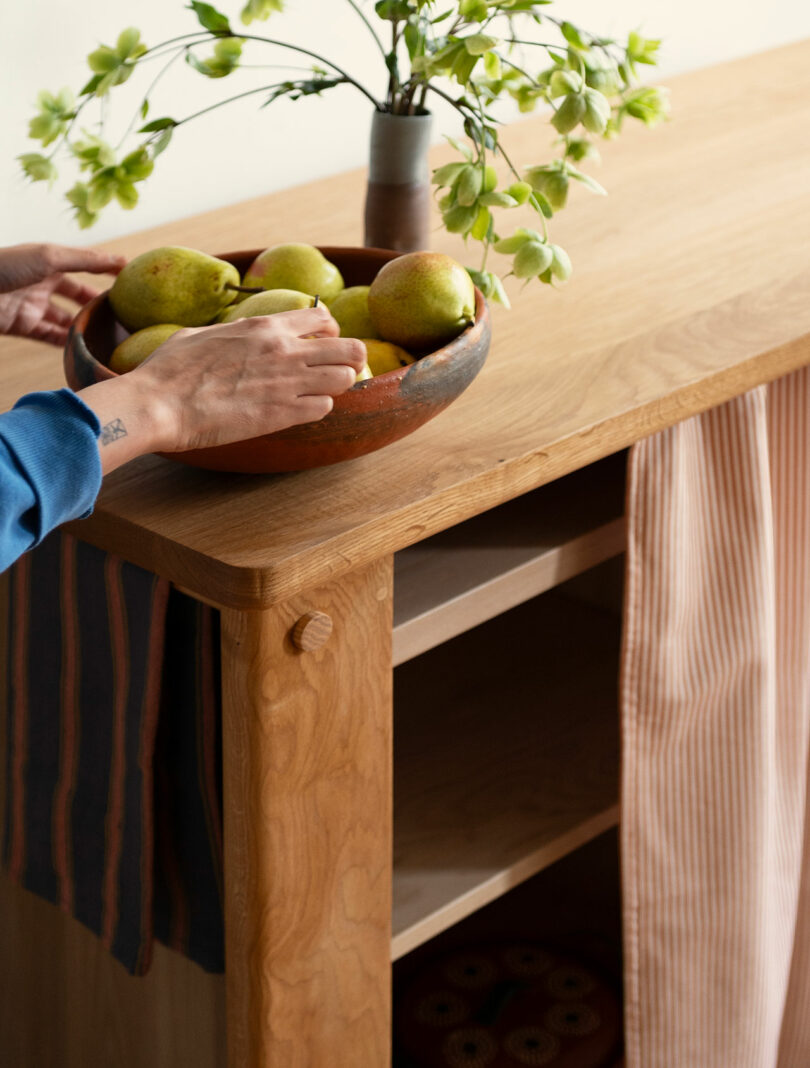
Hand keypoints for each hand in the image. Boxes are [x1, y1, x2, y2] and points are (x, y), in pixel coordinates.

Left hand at [0, 243, 125, 345]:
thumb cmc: (6, 266)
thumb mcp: (50, 257)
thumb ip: (86, 261)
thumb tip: (123, 261)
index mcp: (50, 261)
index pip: (85, 266)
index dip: (107, 273)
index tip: (133, 284)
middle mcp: (43, 282)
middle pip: (78, 295)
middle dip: (98, 304)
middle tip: (124, 317)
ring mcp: (33, 305)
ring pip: (66, 319)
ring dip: (84, 327)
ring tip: (109, 337)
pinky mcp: (23, 326)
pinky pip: (51, 337)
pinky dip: (67, 343)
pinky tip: (86, 349)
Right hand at [77, 305, 366, 472]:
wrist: (160, 404)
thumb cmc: (170, 370)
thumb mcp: (202, 334)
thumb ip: (231, 331)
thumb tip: (235, 331)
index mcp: (264, 326)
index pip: (323, 317)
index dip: (330, 332)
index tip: (322, 343)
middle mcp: (283, 349)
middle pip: (349, 348)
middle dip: (350, 359)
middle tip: (337, 370)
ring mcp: (287, 382)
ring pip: (344, 379)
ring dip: (336, 386)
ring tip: (319, 392)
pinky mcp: (282, 414)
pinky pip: (324, 408)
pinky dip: (318, 409)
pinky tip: (300, 411)